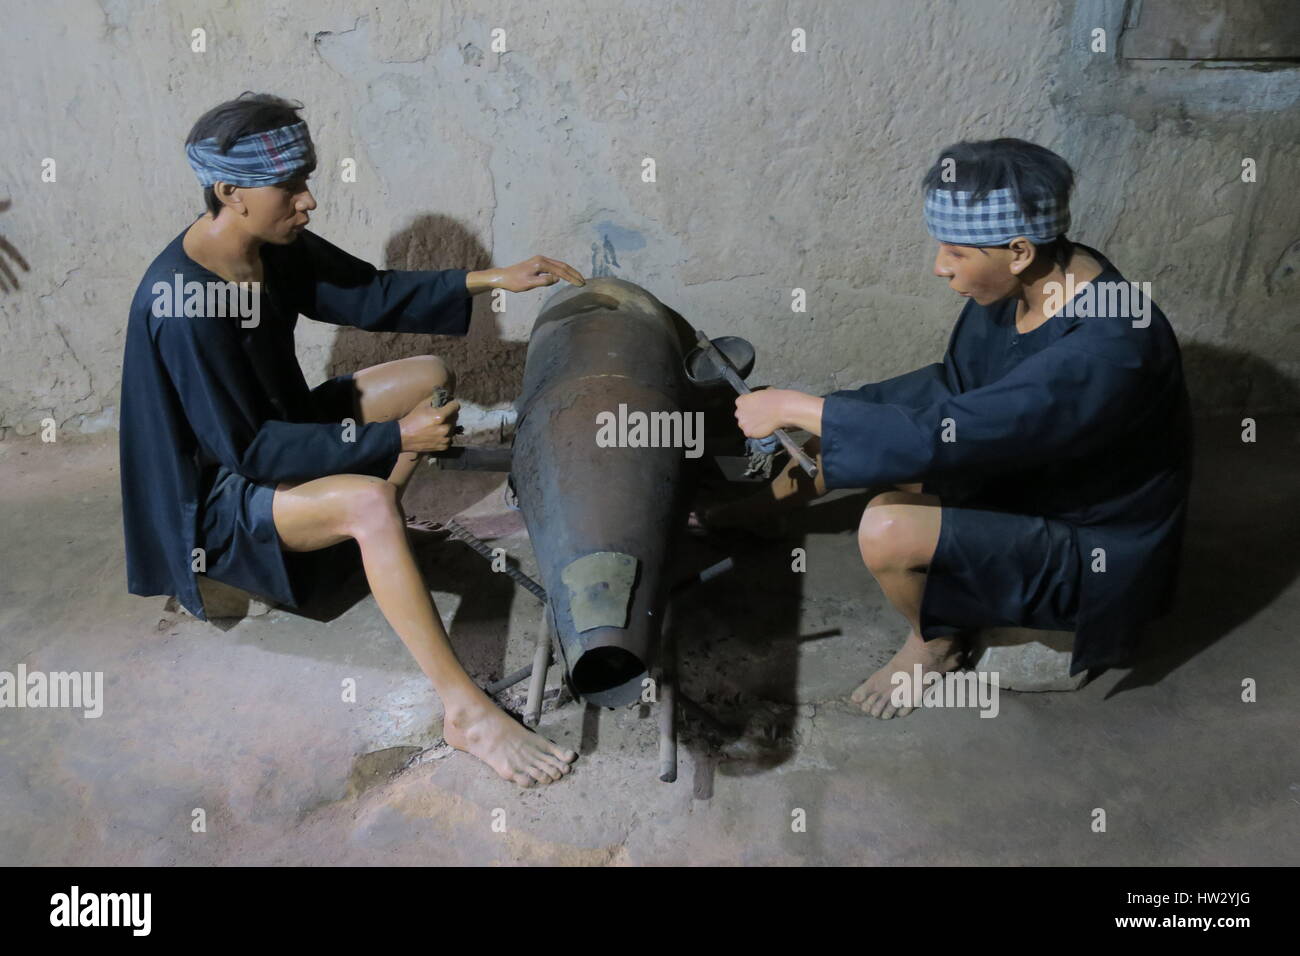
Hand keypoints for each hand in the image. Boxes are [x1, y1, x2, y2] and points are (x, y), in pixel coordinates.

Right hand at [398, 398, 460, 452]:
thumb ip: (436, 398)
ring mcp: (445, 438)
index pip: (456, 406)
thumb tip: (446, 395)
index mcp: (440, 416)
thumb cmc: (413, 419)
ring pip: (453, 428)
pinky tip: (436, 433)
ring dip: (448, 425)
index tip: (449, 404)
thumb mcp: (423, 405)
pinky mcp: (444, 446)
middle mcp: (445, 428)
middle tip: (440, 415)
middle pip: (455, 417)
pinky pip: (449, 438)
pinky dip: (445, 435)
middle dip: (449, 414)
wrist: (404, 437)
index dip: (452, 403)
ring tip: (437, 425)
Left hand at [467, 256, 585, 293]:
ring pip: (559, 265)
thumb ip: (544, 281)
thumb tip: (557, 278)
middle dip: (574, 273)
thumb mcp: (529, 284)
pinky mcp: (538, 263)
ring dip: (570, 272)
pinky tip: (566, 276)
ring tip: (578, 279)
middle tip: (583, 282)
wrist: (503, 276)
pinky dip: (563, 271)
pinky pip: (555, 266)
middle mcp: (542, 259)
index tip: (580, 284)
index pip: (561, 271)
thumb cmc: (514, 282)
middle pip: (562, 265)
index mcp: (541, 263)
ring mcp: (540, 260)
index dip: (572, 278)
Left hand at [734, 389, 796, 438]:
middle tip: (759, 417)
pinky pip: (750, 434)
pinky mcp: (748, 432)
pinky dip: (756, 433)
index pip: (740, 405)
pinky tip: (764, 428)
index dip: (748, 408)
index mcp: (741, 400)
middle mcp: (739, 412)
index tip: (755, 409)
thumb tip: (760, 400)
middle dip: (748, 417)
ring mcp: (742, 423)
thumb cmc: (776, 399)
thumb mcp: (762, 393)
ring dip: (752, 425)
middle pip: (741, 416)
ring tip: (763, 423)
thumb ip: (756, 399)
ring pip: (745, 426)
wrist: (782, 409)